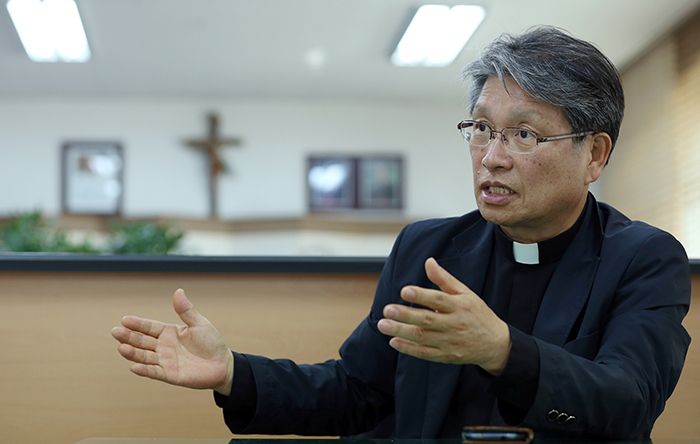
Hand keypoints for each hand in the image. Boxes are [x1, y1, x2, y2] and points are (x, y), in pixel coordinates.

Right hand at [111, 289, 233, 394]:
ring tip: (121, 348)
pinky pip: (155, 372)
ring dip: (133, 353)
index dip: (137, 324)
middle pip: (142, 341)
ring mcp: (165, 361)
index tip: (125, 320)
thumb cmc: (211, 343)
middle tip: (115, 332)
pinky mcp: (170, 375)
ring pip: (145, 357)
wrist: (223, 365)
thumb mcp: (199, 324)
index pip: (149, 327)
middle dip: (129, 337)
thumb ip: (186, 311)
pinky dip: (144, 370)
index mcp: (169, 332)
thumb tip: (178, 291)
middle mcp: (163, 347)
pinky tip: (134, 367)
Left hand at [377, 258, 510, 374]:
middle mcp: (454, 324)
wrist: (495, 344)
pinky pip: (425, 353)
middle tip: (387, 309)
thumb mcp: (465, 293)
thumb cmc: (477, 314)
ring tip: (383, 325)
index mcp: (459, 306)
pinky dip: (409, 349)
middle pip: (427, 320)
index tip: (404, 291)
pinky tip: (394, 341)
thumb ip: (444, 279)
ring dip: (401, 331)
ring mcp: (449, 342)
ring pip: (423, 337)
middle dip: (405, 315)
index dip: (421, 295)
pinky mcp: (446, 356)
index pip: (438, 300)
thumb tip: (429, 261)